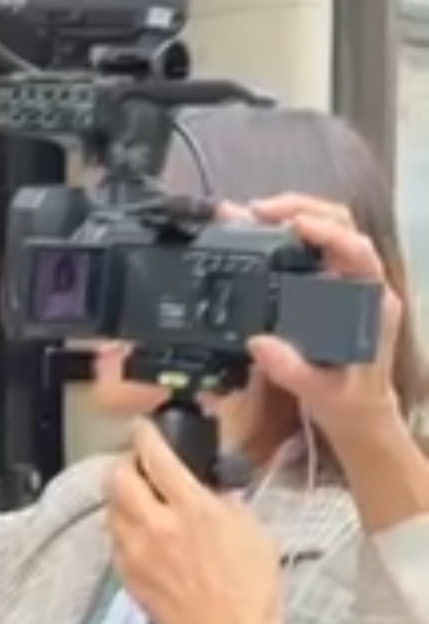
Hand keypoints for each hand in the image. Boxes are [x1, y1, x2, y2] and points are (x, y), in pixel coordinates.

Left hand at [106, 417, 283, 623]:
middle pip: (117, 478)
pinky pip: (114, 542)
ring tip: (140, 501)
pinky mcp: (128, 576)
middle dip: (124, 465)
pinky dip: (123, 531)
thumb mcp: (253, 530)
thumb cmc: (249, 591)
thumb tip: (209, 490)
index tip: (143, 428)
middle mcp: (157, 527)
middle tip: (138, 467)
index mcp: (192, 509)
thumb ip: (224, 502)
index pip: (156, 457)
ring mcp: (137, 553)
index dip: (145, 435)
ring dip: (121, 498)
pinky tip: (141, 536)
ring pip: (110, 509)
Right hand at [239, 193, 401, 450]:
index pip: (358, 250)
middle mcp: (364, 284)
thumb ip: (292, 369)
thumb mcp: (322, 392)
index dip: (327, 232)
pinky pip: (311, 249)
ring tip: (250, 216)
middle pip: (341, 224)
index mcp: (373, 303)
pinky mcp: (329, 287)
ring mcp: (347, 282)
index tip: (294, 225)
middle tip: (257, 211)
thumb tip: (258, 342)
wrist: (360, 415)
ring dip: (290, 215)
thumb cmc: (351, 402)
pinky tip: (257, 236)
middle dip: (300, 208)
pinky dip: (283, 236)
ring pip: (326, 229)